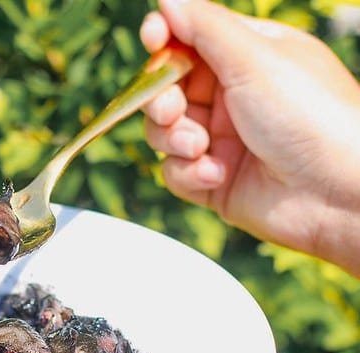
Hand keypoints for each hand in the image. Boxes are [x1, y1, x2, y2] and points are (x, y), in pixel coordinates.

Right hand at [140, 0, 359, 275]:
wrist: (340, 194)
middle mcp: (233, 97)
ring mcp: (223, 140)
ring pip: (164, 131)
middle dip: (161, 98)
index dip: (165, 39)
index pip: (191, 40)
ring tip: (199, 147)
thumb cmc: (312, 117)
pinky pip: (175, 172)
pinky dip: (188, 173)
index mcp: (249, 58)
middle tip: (171, 108)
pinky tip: (216, 175)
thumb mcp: (255, 59)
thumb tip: (167, 0)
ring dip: (173, 138)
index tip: (152, 38)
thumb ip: (204, 28)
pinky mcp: (214, 181)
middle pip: (167, 88)